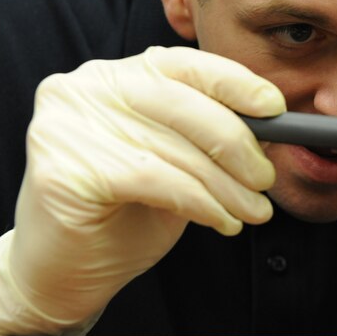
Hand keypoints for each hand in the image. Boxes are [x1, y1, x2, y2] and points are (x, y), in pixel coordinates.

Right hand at [0, 46, 284, 335]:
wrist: (61, 272)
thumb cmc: (124, 212)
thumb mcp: (175, 161)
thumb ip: (208, 136)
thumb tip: (270, 129)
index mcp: (114, 75)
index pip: (182, 63)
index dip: (234, 82)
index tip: (274, 107)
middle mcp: (85, 88)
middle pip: (184, 105)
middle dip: (239, 145)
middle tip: (267, 180)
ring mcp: (67, 125)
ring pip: (177, 151)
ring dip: (228, 188)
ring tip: (253, 211)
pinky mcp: (63, 169)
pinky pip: (159, 182)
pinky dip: (203, 204)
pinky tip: (222, 222)